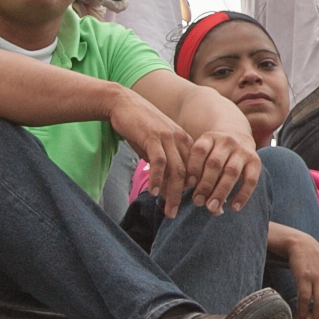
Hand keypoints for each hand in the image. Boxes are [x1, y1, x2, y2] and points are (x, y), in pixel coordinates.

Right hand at [107, 88, 192, 217]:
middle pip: (188, 174)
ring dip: (173, 193)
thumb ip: (163, 167)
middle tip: (176, 214)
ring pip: (176, 171)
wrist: (123, 104)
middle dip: (183, 197)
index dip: (194, 191)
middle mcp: (180, 140)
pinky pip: (159, 162)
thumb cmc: (139, 128)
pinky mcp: (153, 136)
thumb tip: (165, 191)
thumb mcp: (154, 148)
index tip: (192, 208)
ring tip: (168, 210)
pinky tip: (153, 192)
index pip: (195, 171)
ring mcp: (167, 137)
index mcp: (185, 142)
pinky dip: (157, 179)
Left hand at [185, 131, 261, 215]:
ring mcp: (242, 150)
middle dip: (205, 185)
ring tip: (213, 208)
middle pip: (215, 163)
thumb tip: (199, 201)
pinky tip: (234, 208)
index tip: (188, 185)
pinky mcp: (256, 160)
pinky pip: (250, 180)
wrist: (239, 139)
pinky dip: (242, 195)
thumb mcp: (203, 157)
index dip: (193, 167)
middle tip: (198, 202)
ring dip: (221, 191)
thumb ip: (197, 175)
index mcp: (209, 138)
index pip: (200, 150)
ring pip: (231, 172)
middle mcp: (226, 141)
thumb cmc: (213, 155)